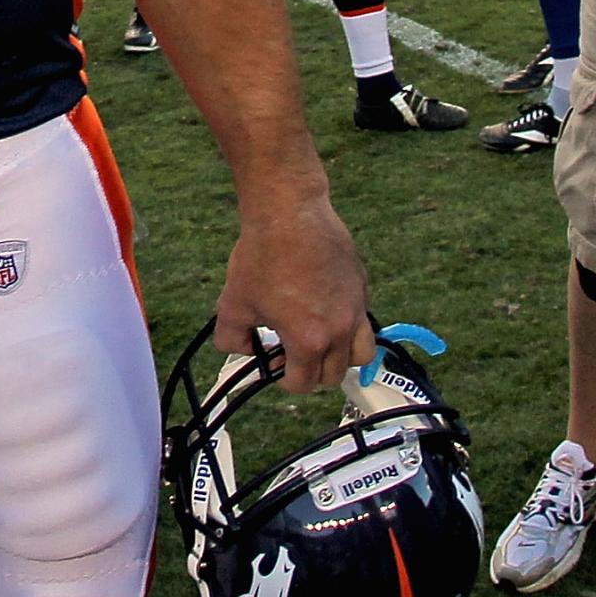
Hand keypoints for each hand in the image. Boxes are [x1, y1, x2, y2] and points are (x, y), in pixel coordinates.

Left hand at [215, 182, 376, 392]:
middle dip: (311, 371)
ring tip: (318, 340)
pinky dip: (348, 326)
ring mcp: (356, 308)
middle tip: (292, 352)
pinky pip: (362, 320)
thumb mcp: (232, 304)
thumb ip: (232, 338)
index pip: (304, 383)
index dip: (284, 380)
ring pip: (361, 354)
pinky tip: (323, 307)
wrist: (288, 213)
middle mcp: (340, 330)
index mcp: (309, 340)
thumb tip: (243, 350)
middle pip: (334, 375)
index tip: (275, 365)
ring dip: (340, 356)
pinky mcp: (362, 287)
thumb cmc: (260, 257)